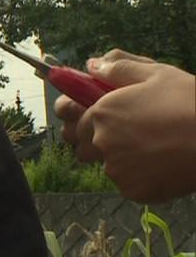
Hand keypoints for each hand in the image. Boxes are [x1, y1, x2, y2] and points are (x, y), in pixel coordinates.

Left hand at [53, 49, 195, 202]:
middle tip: (128, 133)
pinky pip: (128, 184)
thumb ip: (119, 68)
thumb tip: (93, 64)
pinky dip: (139, 177)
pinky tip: (162, 163)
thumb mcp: (157, 74)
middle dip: (96, 140)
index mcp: (101, 113)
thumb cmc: (190, 102)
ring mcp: (117, 170)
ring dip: (119, 159)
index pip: (73, 120)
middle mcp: (101, 142)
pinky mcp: (134, 191)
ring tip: (151, 147)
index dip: (82, 117)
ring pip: (107, 166)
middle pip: (83, 146)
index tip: (98, 116)